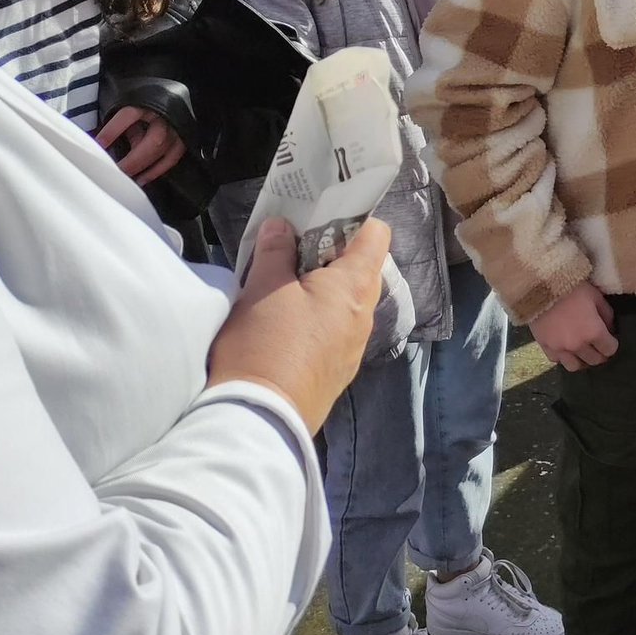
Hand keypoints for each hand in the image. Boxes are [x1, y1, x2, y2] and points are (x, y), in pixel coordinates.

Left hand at [95, 106, 186, 185]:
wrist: (167, 95)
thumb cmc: (141, 100)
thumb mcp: (126, 102)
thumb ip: (115, 118)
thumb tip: (95, 140)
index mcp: (148, 100)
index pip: (129, 115)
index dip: (113, 131)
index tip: (98, 145)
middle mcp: (166, 114)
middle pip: (152, 140)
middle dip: (133, 160)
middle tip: (114, 171)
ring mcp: (176, 127)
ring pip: (162, 151)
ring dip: (143, 168)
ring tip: (126, 178)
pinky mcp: (183, 138)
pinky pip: (172, 157)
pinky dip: (157, 171)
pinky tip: (142, 180)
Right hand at [207, 216, 390, 433]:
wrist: (260, 420)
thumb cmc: (264, 345)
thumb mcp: (261, 288)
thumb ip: (275, 252)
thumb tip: (281, 226)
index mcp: (355, 286)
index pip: (376, 234)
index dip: (352, 217)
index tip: (320, 214)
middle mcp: (365, 315)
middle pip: (360, 267)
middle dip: (329, 252)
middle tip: (291, 248)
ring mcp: (354, 346)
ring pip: (346, 301)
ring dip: (321, 287)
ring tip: (283, 283)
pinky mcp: (338, 370)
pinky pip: (335, 329)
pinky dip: (318, 316)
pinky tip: (286, 322)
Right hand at [532, 282, 617, 369]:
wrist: (542, 285)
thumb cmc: (573, 288)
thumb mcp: (596, 297)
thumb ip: (607, 315)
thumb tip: (610, 329)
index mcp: (594, 332)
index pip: (610, 349)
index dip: (612, 344)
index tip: (611, 339)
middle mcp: (578, 345)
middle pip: (595, 361)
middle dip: (600, 354)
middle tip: (599, 346)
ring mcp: (560, 348)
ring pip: (575, 366)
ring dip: (582, 360)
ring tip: (583, 352)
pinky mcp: (545, 347)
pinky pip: (557, 360)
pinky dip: (563, 357)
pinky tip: (565, 348)